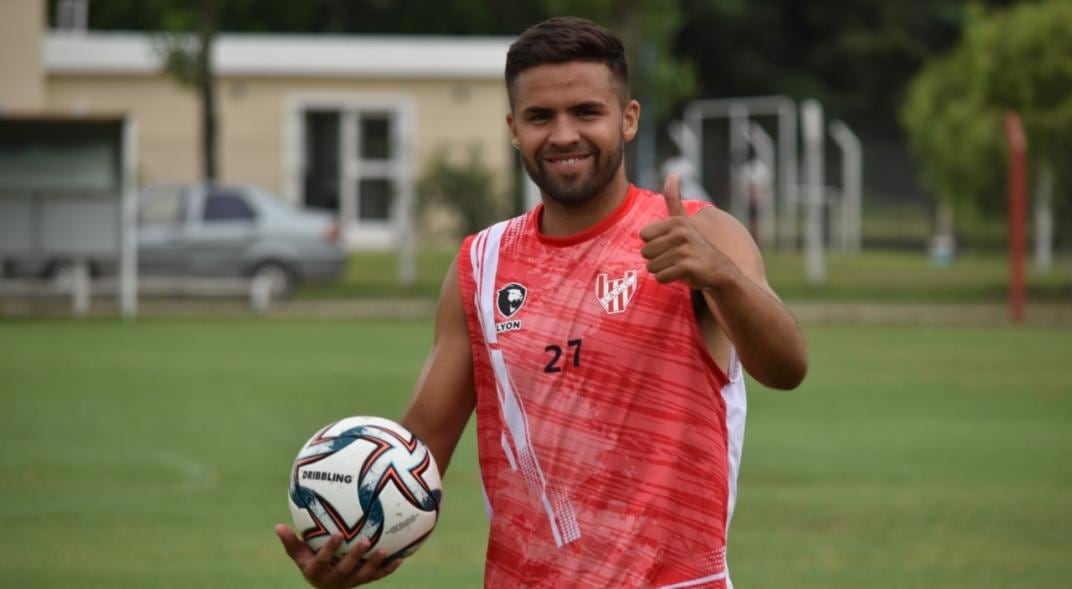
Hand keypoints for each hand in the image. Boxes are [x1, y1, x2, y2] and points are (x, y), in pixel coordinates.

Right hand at [275, 524, 402, 587]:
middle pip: (346, 569)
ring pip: (364, 575)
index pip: (323, 560)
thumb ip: (291, 542)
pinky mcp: (363, 582)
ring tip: (384, 550)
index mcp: (316, 571)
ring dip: (375, 563)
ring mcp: (350, 582)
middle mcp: (334, 579)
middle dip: (356, 556)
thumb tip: (277, 526)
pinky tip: (400, 557)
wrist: (325, 584)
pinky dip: (388, 568)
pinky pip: (377, 576)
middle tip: (366, 540)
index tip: (337, 534)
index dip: (330, 549)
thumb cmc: (310, 561)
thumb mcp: (298, 554)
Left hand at [639, 175, 735, 289]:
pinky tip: (681, 275)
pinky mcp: (687, 267)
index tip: (669, 245)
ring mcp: (684, 250)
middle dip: (657, 259)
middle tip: (675, 258)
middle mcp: (680, 233)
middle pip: (645, 252)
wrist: (719, 271)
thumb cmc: (695, 247)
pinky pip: (660, 277)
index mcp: (676, 222)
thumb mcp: (684, 222)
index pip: (643, 236)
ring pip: (651, 266)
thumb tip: (672, 174)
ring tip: (678, 266)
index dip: (653, 244)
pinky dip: (667, 279)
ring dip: (662, 270)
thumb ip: (674, 200)